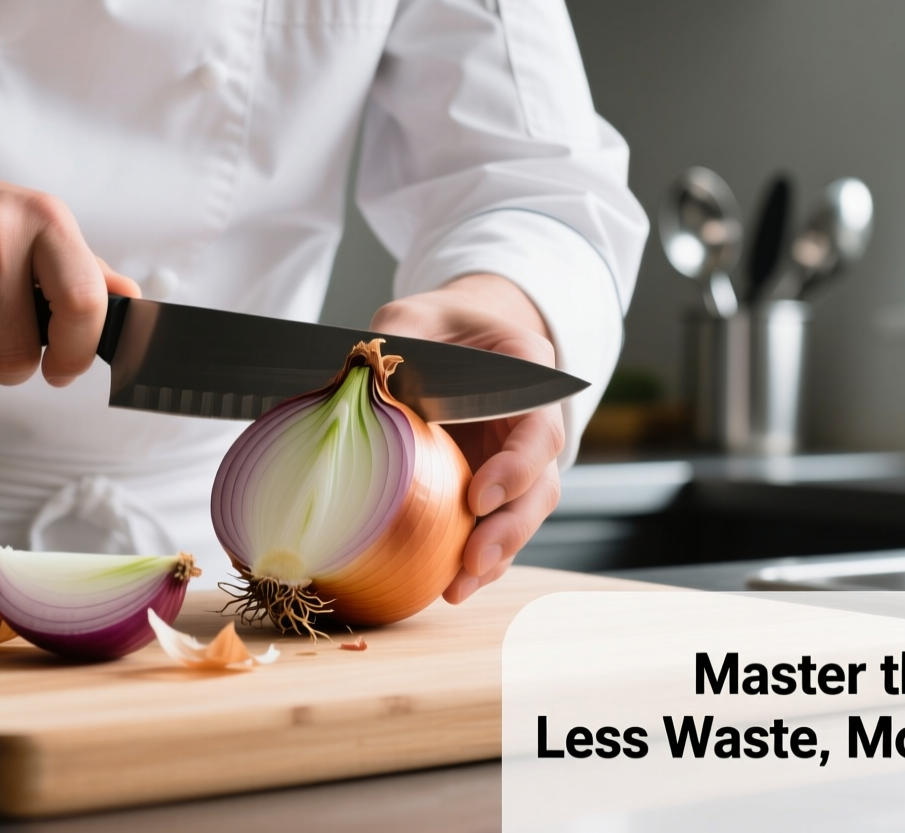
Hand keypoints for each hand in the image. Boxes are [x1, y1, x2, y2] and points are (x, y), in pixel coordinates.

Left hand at [370, 274, 563, 603]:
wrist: (450, 337)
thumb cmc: (435, 325)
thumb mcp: (411, 318)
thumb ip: (397, 340)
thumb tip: (363, 379)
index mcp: (529, 376)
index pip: (539, 429)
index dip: (516, 467)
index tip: (478, 496)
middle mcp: (532, 424)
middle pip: (541, 486)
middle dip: (510, 528)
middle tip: (472, 559)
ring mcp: (514, 461)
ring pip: (523, 517)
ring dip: (495, 555)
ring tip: (457, 587)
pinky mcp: (491, 488)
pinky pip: (494, 528)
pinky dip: (476, 559)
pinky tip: (450, 586)